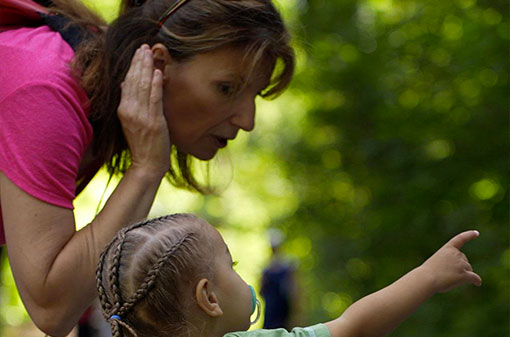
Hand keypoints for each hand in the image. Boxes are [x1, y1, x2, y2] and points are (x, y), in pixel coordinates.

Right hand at [117, 44, 169, 175]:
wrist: (147, 164)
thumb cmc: (143, 143)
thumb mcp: (131, 121)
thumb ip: (129, 102)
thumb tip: (125, 84)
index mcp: (123, 110)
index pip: (127, 82)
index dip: (133, 66)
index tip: (138, 52)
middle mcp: (130, 111)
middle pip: (134, 81)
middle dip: (140, 62)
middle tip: (145, 46)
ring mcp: (141, 117)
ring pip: (143, 87)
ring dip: (147, 68)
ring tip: (151, 53)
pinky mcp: (154, 122)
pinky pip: (154, 100)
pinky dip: (156, 85)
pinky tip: (158, 72)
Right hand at [420, 230, 481, 293]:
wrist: (426, 279)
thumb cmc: (428, 273)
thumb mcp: (437, 262)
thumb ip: (449, 263)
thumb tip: (466, 274)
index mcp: (447, 249)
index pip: (460, 239)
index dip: (469, 235)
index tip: (476, 233)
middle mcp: (456, 254)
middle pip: (465, 261)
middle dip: (461, 267)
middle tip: (447, 274)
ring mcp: (461, 264)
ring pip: (468, 270)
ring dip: (463, 276)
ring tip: (450, 279)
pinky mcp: (464, 274)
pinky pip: (474, 277)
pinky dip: (476, 281)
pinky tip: (477, 284)